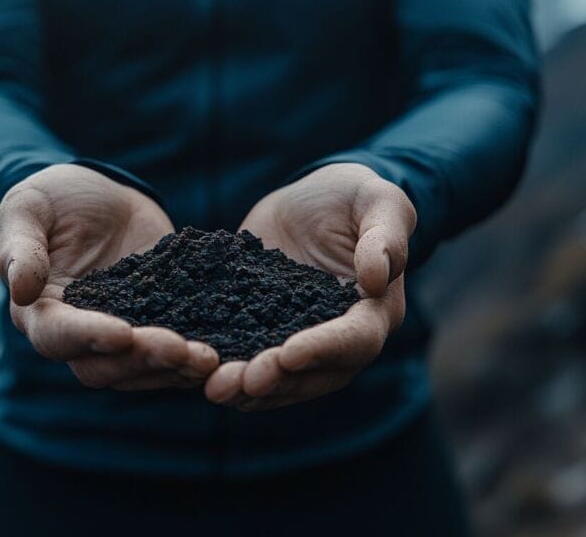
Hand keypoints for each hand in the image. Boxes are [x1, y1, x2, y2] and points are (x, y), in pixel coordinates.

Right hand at [0, 164, 218, 389]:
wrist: (98, 193)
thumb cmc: (50, 198)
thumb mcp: (27, 209)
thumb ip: (20, 247)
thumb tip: (20, 289)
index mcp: (40, 312)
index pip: (58, 336)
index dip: (89, 338)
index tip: (123, 334)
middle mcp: (79, 336)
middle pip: (104, 366)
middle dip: (142, 360)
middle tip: (180, 349)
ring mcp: (121, 334)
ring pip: (142, 370)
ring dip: (174, 368)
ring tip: (209, 359)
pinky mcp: (157, 323)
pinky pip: (173, 352)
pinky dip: (195, 358)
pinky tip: (225, 354)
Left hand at [205, 163, 415, 409]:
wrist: (310, 200)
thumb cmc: (353, 196)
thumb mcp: (377, 200)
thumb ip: (386, 235)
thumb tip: (376, 278)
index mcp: (376, 312)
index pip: (356, 340)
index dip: (323, 349)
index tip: (288, 354)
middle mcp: (341, 340)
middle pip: (316, 375)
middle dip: (280, 381)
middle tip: (245, 381)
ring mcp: (301, 343)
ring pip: (282, 381)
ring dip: (249, 390)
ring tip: (216, 388)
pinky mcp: (265, 334)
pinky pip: (249, 361)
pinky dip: (228, 373)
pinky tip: (199, 377)